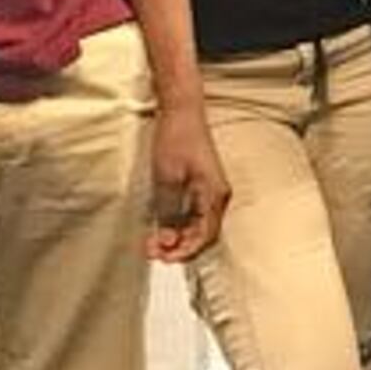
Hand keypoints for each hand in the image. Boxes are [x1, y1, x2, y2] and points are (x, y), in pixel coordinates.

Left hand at [148, 100, 230, 262]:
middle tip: (153, 252)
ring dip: (177, 236)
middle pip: (203, 233)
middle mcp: (217, 195)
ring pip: (197, 225)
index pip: (204, 236)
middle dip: (179, 246)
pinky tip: (162, 226)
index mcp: (214, 195)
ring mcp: (210, 190)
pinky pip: (193, 213)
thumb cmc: (176, 139)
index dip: (184, 251)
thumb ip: (168, 211)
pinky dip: (178, 223)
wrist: (182, 111)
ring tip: (153, 241)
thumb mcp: (167, 178)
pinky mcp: (201, 185)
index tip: (164, 258)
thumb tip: (167, 239)